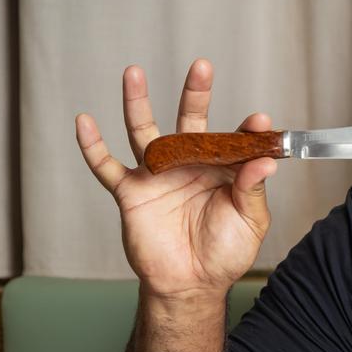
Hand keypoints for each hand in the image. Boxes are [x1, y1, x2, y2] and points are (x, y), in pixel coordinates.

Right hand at [75, 59, 277, 297]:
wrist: (192, 284)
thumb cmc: (225, 253)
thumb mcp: (250, 221)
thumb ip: (253, 189)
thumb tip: (266, 160)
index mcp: (223, 170)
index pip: (235, 140)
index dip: (248, 131)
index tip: (261, 122)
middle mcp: (190, 165)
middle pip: (190, 121)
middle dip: (195, 94)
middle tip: (202, 66)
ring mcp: (159, 176)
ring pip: (144, 131)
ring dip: (137, 102)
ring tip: (134, 71)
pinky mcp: (132, 193)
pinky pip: (106, 166)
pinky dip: (93, 145)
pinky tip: (84, 121)